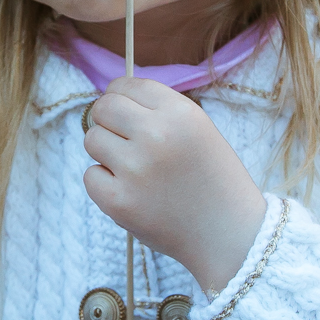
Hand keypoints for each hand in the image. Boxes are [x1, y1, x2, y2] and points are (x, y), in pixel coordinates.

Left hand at [83, 78, 266, 292]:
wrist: (229, 234)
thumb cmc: (213, 179)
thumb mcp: (199, 130)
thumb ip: (158, 111)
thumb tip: (110, 98)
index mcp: (180, 113)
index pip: (127, 85)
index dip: (121, 96)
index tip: (125, 111)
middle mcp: (156, 135)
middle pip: (103, 108)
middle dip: (107, 121)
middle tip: (124, 140)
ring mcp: (135, 169)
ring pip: (92, 140)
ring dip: (106, 152)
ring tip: (135, 169)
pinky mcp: (118, 201)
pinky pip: (90, 176)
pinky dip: (104, 184)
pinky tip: (132, 192)